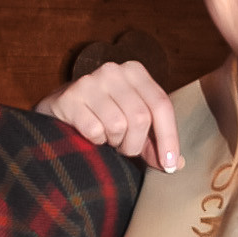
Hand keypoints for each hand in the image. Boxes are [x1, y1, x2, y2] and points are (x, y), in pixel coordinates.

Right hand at [35, 61, 182, 171]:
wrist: (60, 109)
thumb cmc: (103, 117)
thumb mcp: (133, 125)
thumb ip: (155, 143)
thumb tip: (177, 164)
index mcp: (135, 72)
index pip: (161, 104)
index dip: (169, 138)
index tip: (169, 165)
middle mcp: (114, 71)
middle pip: (141, 118)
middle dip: (136, 144)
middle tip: (125, 149)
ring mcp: (90, 81)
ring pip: (118, 125)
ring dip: (114, 142)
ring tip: (106, 137)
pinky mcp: (70, 97)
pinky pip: (94, 130)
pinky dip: (95, 140)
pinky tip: (90, 134)